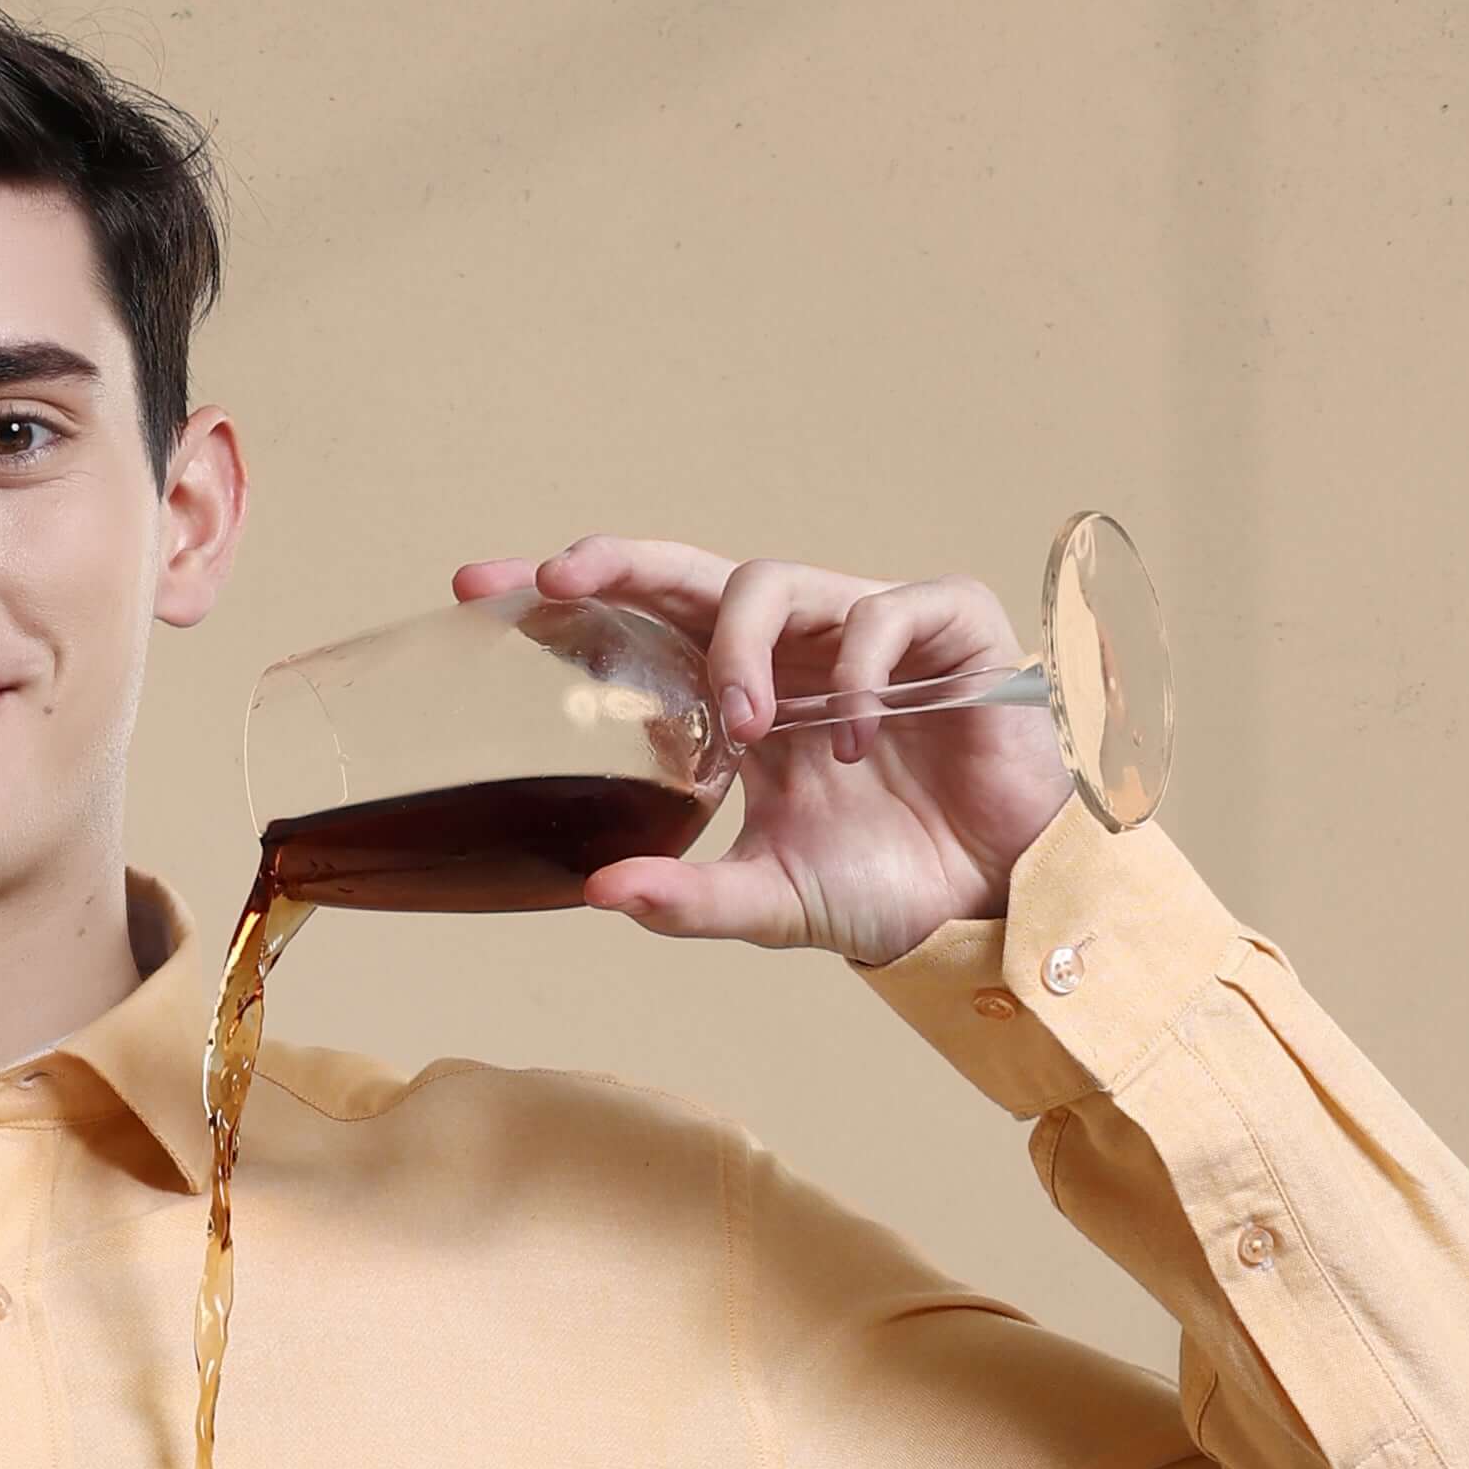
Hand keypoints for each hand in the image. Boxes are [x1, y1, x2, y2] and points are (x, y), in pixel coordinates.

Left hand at [447, 538, 1074, 966]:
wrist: (994, 903)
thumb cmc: (883, 890)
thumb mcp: (770, 905)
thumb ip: (687, 901)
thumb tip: (596, 893)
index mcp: (738, 704)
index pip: (638, 630)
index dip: (568, 601)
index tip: (475, 591)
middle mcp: (792, 655)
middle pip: (690, 574)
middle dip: (619, 562)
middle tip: (559, 579)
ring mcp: (865, 633)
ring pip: (776, 580)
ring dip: (743, 647)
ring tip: (746, 729)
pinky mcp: (948, 632)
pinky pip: (890, 612)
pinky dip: (864, 672)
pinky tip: (858, 743)